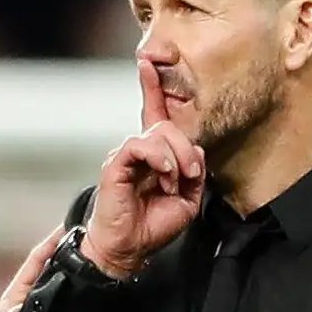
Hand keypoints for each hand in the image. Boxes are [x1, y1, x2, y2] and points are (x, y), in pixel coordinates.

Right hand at [81, 58, 205, 276]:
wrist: (128, 249)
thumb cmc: (152, 227)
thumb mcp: (186, 200)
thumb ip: (193, 173)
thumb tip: (196, 151)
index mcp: (154, 156)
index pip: (155, 115)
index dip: (152, 88)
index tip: (150, 62)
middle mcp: (138, 151)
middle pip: (168, 125)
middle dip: (187, 147)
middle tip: (191, 173)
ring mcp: (126, 155)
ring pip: (159, 133)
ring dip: (176, 157)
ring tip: (175, 182)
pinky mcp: (116, 163)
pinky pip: (141, 145)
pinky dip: (159, 158)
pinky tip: (164, 177)